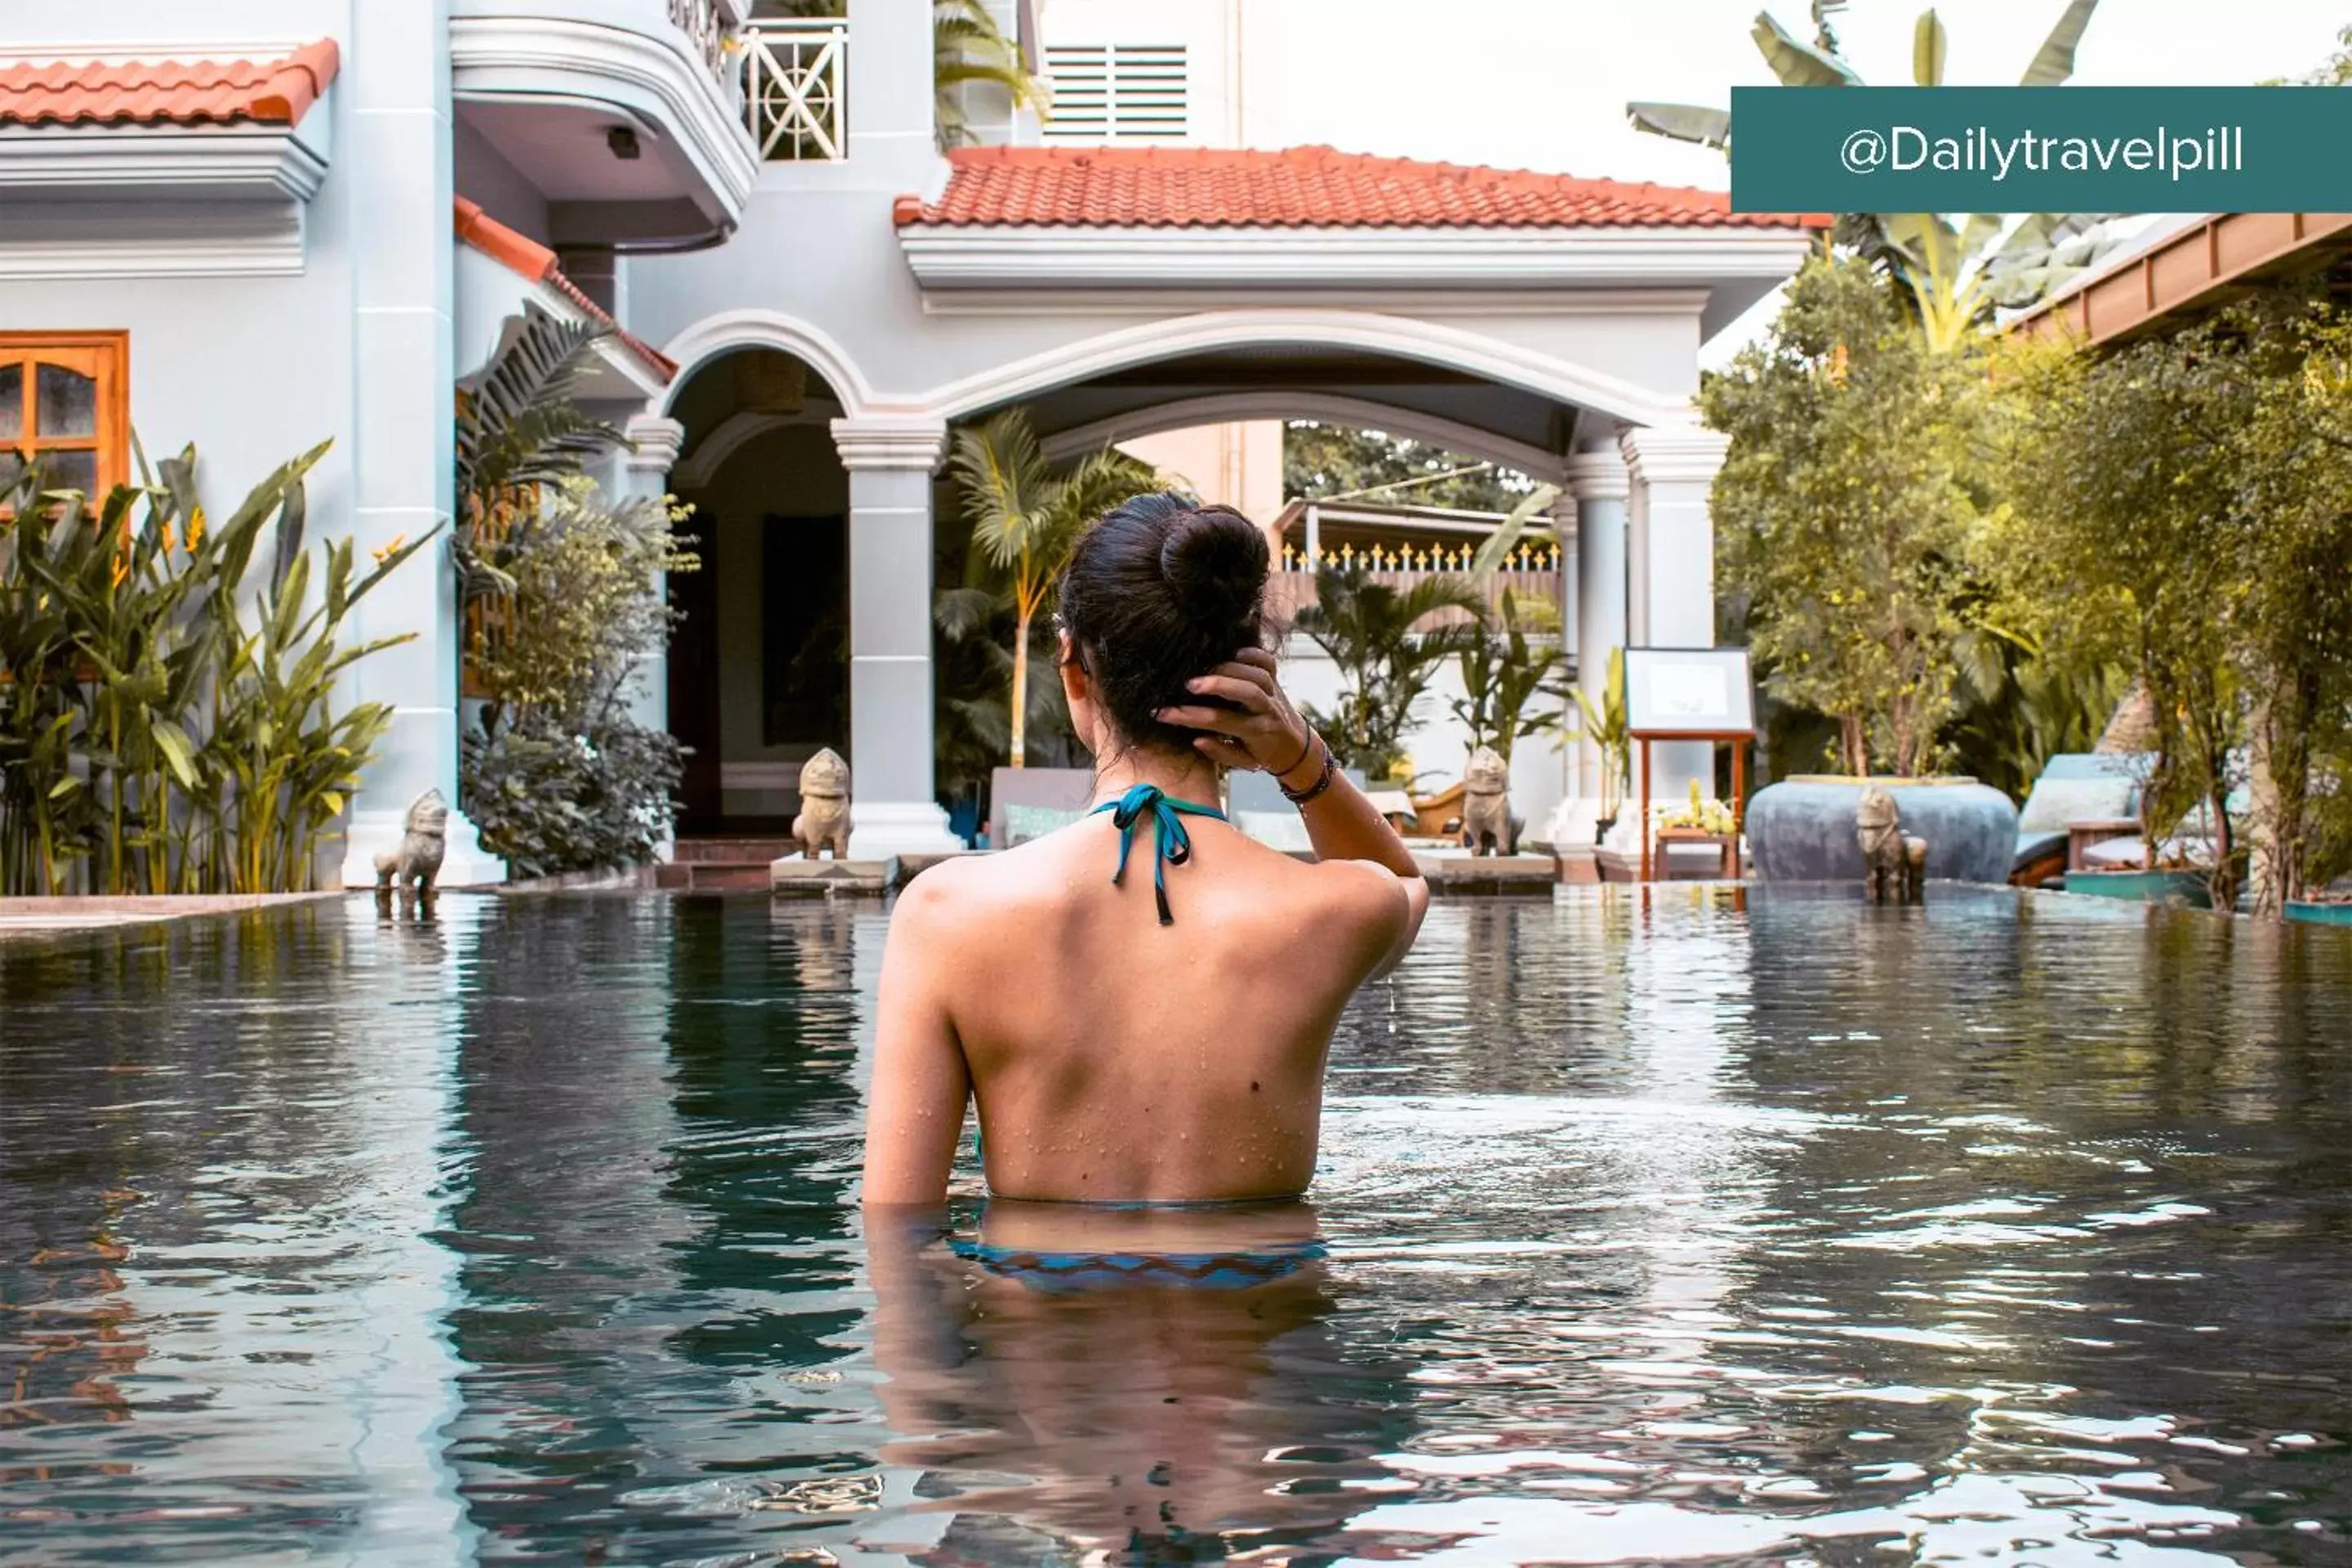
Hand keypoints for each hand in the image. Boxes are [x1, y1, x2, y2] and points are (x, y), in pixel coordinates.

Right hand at [1156, 647, 1316, 780]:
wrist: (1296, 746)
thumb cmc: (1262, 753)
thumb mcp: (1243, 762)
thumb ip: (1220, 753)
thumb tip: (1197, 739)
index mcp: (1257, 732)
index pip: (1222, 722)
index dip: (1191, 717)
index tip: (1165, 713)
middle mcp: (1268, 710)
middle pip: (1248, 693)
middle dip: (1218, 685)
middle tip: (1190, 685)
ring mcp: (1275, 693)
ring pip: (1258, 675)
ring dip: (1230, 668)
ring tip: (1204, 667)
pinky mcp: (1277, 680)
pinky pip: (1269, 662)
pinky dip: (1252, 653)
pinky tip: (1233, 652)